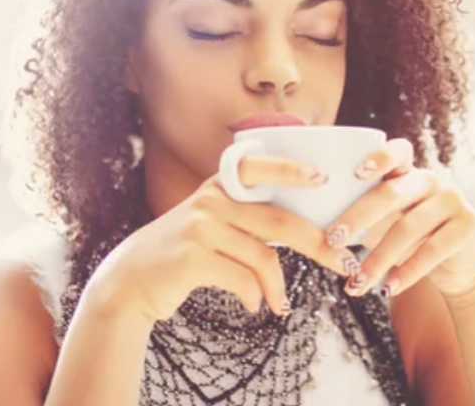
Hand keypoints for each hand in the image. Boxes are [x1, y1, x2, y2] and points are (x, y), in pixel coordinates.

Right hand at [85, 153, 358, 324]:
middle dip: (319, 245)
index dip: (291, 170)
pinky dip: (255, 297)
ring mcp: (200, 228)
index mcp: (220, 186)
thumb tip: (309, 231)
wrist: (131, 280)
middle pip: (279, 222)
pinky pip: (243, 280)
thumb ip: (249, 217)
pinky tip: (254, 306)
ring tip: (280, 304)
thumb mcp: (213, 222)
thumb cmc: (186, 252)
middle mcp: (210, 201)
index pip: (258, 166)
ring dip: (278, 288)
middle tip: (343, 262)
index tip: (324, 178)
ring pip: (263, 258)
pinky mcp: (192, 258)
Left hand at [324, 138, 474, 298]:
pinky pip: (432, 250)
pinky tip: (388, 288)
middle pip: (392, 194)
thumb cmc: (411, 240)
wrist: (458, 265)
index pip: (398, 152)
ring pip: (408, 228)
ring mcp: (453, 201)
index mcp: (409, 172)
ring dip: (378, 259)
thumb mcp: (388, 223)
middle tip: (332, 240)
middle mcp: (432, 181)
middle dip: (357, 217)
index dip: (379, 157)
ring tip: (356, 283)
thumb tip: (318, 229)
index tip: (356, 173)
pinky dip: (407, 272)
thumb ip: (365, 216)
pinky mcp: (468, 226)